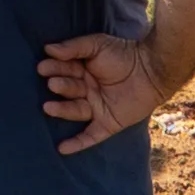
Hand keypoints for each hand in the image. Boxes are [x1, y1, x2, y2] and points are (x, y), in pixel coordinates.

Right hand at [39, 32, 153, 154]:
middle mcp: (86, 90)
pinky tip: (61, 149)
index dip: (53, 69)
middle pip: (68, 90)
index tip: (42, 67)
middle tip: (52, 84)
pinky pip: (91, 136)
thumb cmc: (124, 53)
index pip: (64, 71)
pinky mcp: (108, 123)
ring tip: (49, 107)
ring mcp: (96, 108)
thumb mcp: (97, 44)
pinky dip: (77, 143)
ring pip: (75, 111)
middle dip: (60, 87)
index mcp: (82, 71)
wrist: (152, 70)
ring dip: (61, 110)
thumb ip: (73, 47)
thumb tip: (48, 48)